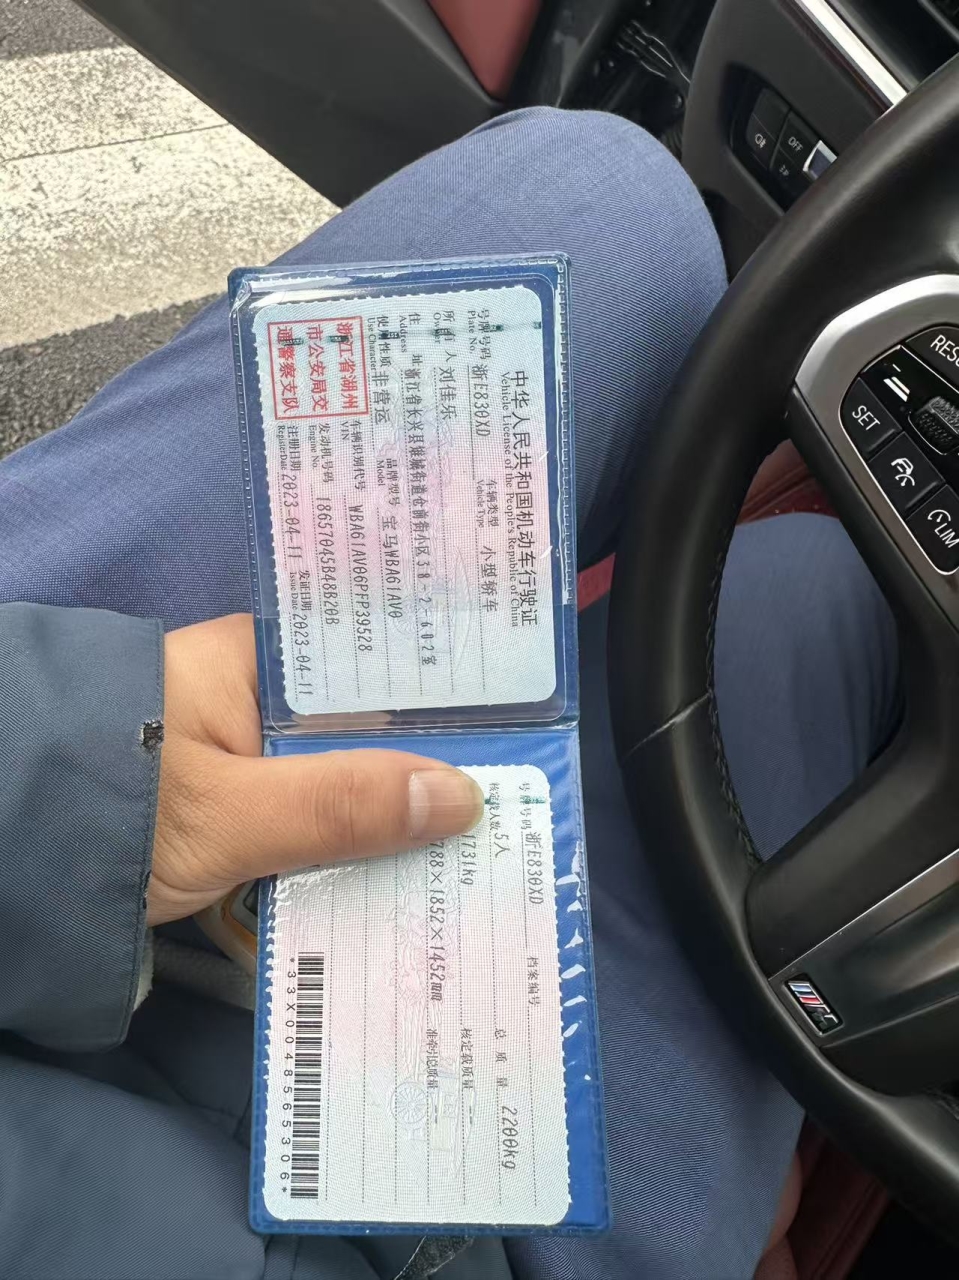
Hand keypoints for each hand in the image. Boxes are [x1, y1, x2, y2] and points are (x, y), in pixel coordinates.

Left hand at [147, 614, 483, 925]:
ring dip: (381, 818)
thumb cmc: (112, 811)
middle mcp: (252, 700)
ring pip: (333, 781)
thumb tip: (462, 797)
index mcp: (252, 664)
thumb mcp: (229, 812)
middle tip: (514, 797)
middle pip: (357, 729)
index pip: (366, 661)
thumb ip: (341, 804)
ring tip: (474, 847)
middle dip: (419, 769)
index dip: (436, 696)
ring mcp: (239, 758)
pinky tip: (394, 877)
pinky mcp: (227, 812)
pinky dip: (338, 848)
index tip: (509, 727)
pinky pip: (303, 821)